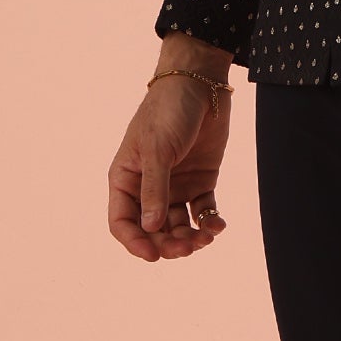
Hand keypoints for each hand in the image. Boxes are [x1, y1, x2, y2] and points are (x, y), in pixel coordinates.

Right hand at [108, 55, 231, 262]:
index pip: (122, 222)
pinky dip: (209, 223)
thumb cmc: (169, 111)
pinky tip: (218, 225)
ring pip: (179, 226)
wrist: (200, 85)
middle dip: (168, 244)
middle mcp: (148, 187)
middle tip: (188, 247)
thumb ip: (155, 190)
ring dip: (190, 237)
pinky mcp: (200, 181)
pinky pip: (202, 212)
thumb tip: (150, 228)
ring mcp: (175, 186)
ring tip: (206, 237)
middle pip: (153, 230)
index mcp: (126, 178)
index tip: (153, 255)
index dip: (135, 242)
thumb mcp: (158, 150)